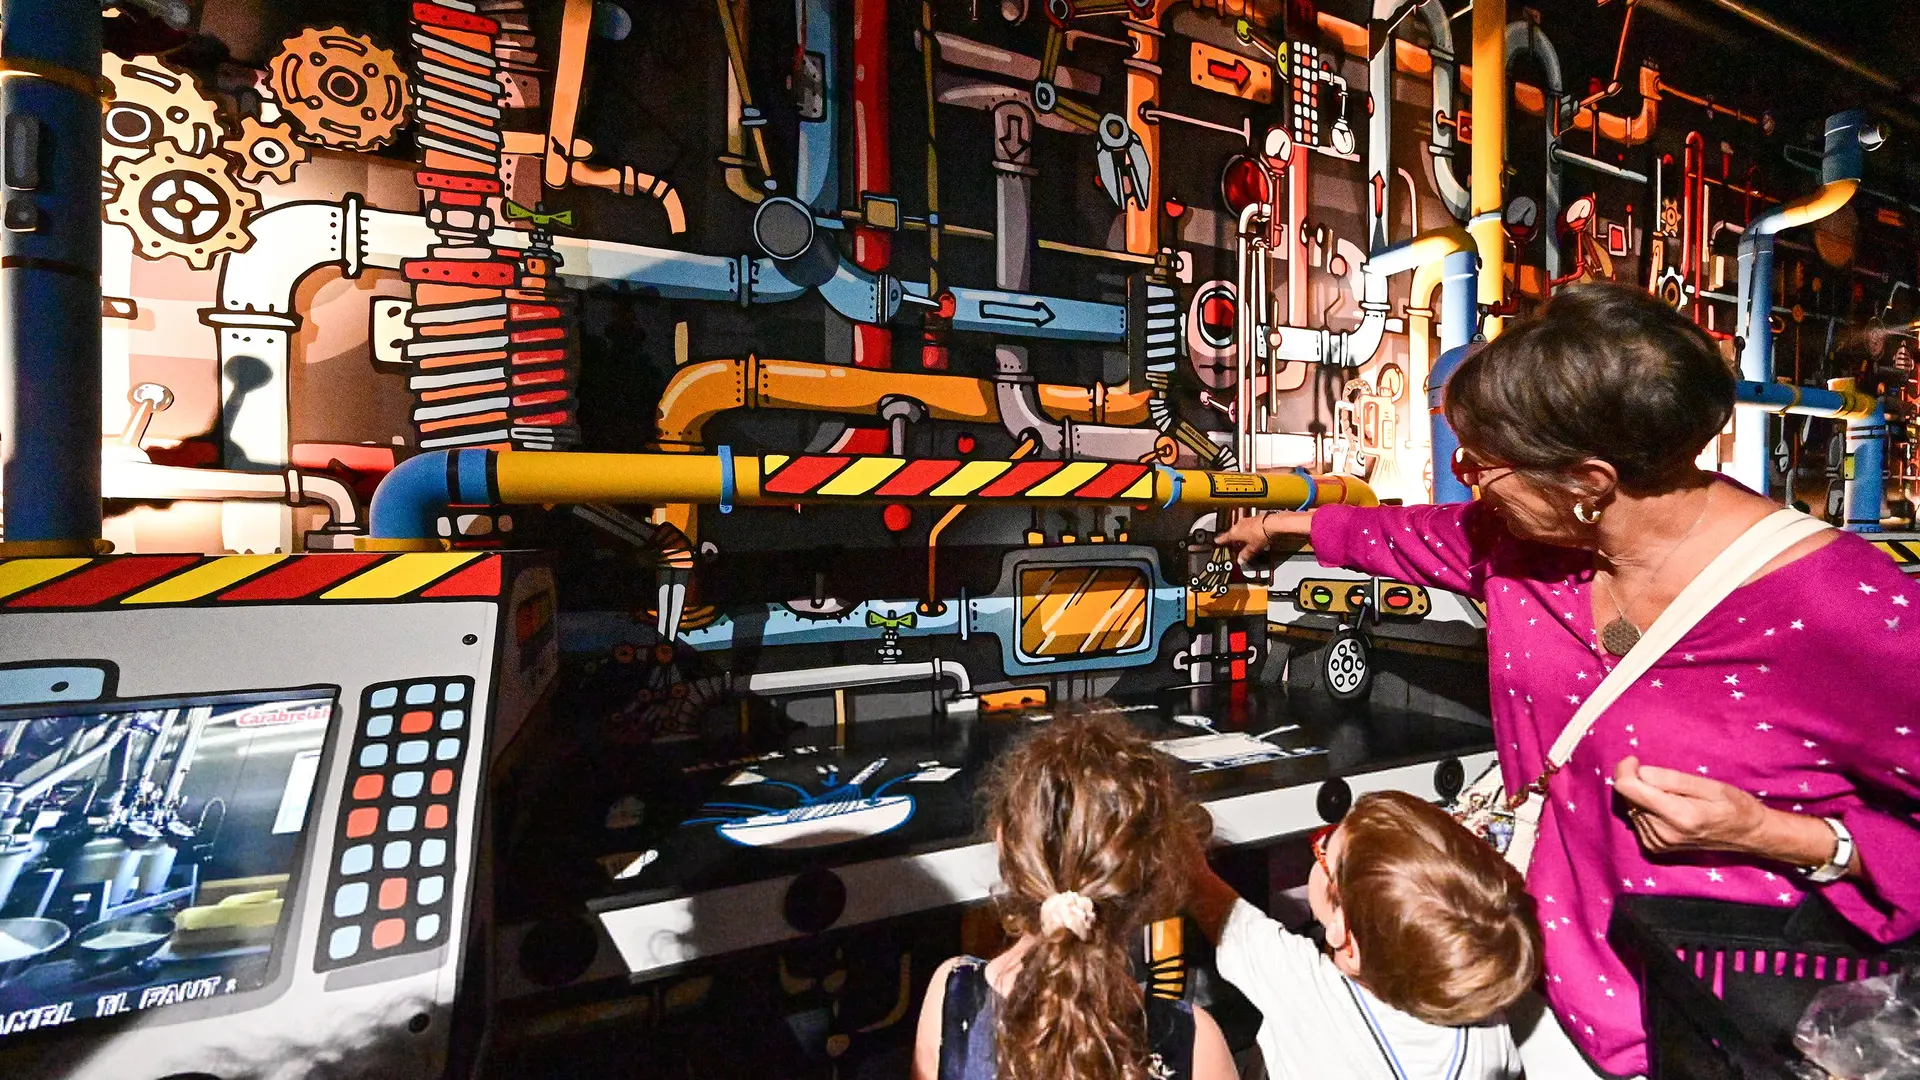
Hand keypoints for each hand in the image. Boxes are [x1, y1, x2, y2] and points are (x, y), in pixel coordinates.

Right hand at [1214, 511, 1313, 566]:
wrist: (1273, 523)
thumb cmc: (1261, 534)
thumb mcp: (1252, 549)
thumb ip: (1245, 555)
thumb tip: (1241, 560)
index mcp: (1234, 533)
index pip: (1224, 538)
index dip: (1220, 541)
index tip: (1216, 541)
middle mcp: (1239, 525)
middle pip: (1232, 533)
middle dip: (1233, 539)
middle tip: (1232, 544)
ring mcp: (1247, 520)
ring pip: (1240, 529)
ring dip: (1241, 534)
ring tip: (1245, 541)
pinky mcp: (1254, 518)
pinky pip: (1248, 525)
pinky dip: (1248, 530)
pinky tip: (1254, 534)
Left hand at [1613, 755, 1769, 855]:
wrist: (1748, 837)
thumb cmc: (1735, 806)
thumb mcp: (1711, 785)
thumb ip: (1673, 779)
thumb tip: (1640, 771)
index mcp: (1679, 816)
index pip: (1629, 789)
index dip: (1625, 769)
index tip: (1636, 760)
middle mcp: (1663, 833)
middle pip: (1628, 797)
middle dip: (1637, 782)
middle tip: (1664, 780)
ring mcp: (1658, 844)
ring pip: (1630, 807)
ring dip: (1642, 796)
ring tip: (1671, 796)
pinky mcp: (1655, 848)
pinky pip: (1636, 819)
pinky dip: (1645, 808)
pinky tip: (1666, 808)